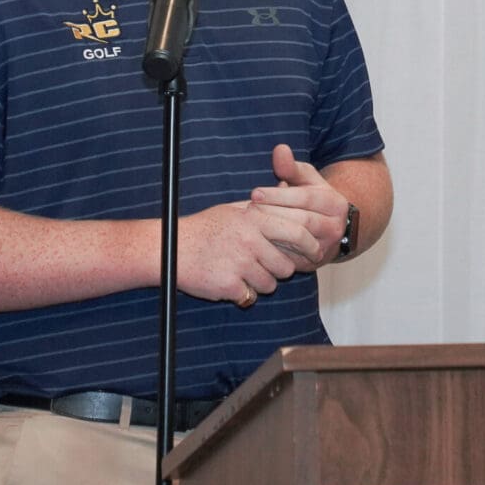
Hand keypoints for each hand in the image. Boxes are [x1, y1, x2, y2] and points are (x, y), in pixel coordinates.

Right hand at [176, 197, 321, 304]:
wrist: (170, 248)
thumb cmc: (205, 228)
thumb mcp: (235, 209)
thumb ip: (264, 205)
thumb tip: (288, 188)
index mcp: (255, 219)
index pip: (297, 232)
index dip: (310, 245)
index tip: (314, 253)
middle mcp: (250, 240)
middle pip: (286, 266)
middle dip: (282, 270)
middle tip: (269, 267)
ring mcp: (240, 264)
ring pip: (270, 284)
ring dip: (261, 283)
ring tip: (242, 272)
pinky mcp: (229, 286)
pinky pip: (250, 296)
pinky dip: (242, 293)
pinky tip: (228, 281)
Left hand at [248, 143, 348, 269]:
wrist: (333, 230)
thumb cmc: (313, 199)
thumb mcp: (307, 180)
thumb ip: (292, 166)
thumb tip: (280, 149)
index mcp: (334, 203)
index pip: (306, 198)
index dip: (279, 195)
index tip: (255, 193)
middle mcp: (335, 226)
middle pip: (302, 220)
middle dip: (273, 214)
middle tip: (248, 210)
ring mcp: (326, 247)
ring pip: (298, 242)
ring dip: (272, 234)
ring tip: (250, 226)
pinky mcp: (314, 263)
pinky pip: (292, 259)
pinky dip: (273, 251)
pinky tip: (255, 243)